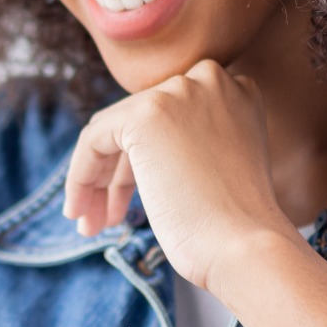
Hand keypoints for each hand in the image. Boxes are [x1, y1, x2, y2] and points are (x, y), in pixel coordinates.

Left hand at [61, 60, 295, 297]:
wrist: (246, 246)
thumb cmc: (236, 227)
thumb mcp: (220, 166)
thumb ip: (189, 143)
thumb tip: (133, 152)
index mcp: (236, 91)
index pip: (170, 117)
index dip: (144, 159)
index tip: (131, 199)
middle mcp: (209, 80)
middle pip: (139, 123)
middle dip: (117, 174)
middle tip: (106, 218)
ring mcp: (177, 93)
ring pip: (113, 131)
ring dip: (97, 180)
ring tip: (91, 225)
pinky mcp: (146, 114)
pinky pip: (94, 140)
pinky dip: (81, 176)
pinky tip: (81, 212)